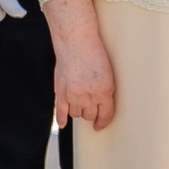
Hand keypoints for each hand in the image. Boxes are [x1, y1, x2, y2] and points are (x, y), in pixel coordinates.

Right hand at [41, 0, 115, 128]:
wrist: (76, 43)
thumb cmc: (93, 54)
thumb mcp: (107, 74)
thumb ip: (104, 92)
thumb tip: (100, 106)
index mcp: (104, 92)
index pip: (105, 115)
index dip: (102, 122)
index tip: (100, 125)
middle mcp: (89, 96)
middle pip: (89, 115)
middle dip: (90, 113)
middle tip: (90, 107)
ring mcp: (74, 96)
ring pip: (76, 114)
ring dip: (78, 111)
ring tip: (79, 103)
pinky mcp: (61, 93)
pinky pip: (61, 112)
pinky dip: (62, 119)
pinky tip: (63, 123)